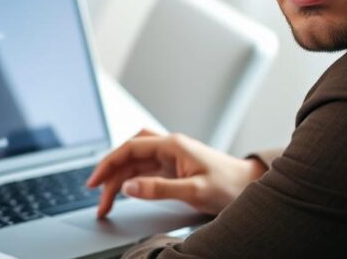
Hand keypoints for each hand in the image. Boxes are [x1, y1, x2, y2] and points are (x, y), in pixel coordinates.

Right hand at [86, 128, 266, 217]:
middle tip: (95, 193)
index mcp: (173, 145)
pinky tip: (125, 192)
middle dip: (110, 171)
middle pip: (130, 153)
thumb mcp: (194, 189)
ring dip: (119, 178)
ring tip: (106, 201)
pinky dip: (132, 180)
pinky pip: (146, 170)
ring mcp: (172, 158)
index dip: (109, 163)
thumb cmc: (229, 184)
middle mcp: (170, 147)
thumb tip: (130, 187)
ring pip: (136, 163)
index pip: (131, 148)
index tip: (94, 181)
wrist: (252, 185)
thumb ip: (160, 188)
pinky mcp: (176, 169)